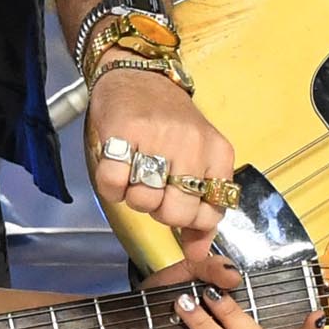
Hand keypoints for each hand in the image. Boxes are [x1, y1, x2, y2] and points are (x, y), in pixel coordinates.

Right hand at [87, 65, 237, 252]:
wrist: (140, 74)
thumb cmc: (171, 122)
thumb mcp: (200, 159)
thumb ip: (202, 210)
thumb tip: (198, 254)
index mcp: (217, 152)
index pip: (211, 213)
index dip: (190, 220)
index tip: (178, 203)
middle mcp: (192, 144)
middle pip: (174, 212)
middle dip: (159, 212)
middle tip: (154, 190)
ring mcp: (158, 136)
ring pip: (143, 201)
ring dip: (133, 197)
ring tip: (135, 174)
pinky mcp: (123, 131)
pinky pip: (112, 185)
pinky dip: (111, 187)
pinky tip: (118, 170)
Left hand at [130, 249, 325, 328]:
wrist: (121, 324)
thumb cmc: (157, 304)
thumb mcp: (185, 273)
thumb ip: (210, 266)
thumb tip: (234, 274)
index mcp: (240, 328)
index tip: (315, 313)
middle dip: (237, 311)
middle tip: (209, 294)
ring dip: (212, 322)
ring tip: (184, 305)